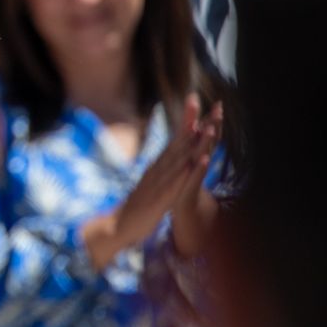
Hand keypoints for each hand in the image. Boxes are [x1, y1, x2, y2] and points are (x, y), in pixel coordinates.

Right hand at [81, 95, 217, 268]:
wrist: (118, 226)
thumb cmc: (140, 206)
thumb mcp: (154, 183)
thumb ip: (164, 169)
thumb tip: (174, 157)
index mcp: (159, 165)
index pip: (176, 139)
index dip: (189, 120)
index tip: (199, 100)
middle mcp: (158, 169)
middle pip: (180, 143)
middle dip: (195, 123)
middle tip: (208, 103)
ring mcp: (159, 183)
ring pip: (180, 159)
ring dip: (195, 143)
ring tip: (208, 126)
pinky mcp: (160, 199)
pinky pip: (177, 183)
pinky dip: (189, 171)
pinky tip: (199, 161)